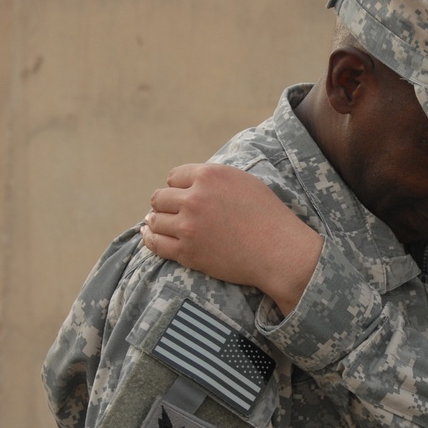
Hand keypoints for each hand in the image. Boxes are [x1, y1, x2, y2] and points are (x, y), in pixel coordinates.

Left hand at [141, 163, 322, 313]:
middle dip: (165, 204)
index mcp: (209, 175)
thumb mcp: (244, 182)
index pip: (174, 177)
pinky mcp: (187, 252)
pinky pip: (156, 243)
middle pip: (160, 197)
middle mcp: (195, 198)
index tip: (184, 196)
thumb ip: (214, 179)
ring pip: (155, 219)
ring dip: (156, 221)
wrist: (279, 251)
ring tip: (158, 224)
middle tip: (171, 212)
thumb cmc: (268, 216)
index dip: (178, 187)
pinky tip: (149, 235)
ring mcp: (188, 226)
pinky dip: (150, 238)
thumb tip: (189, 182)